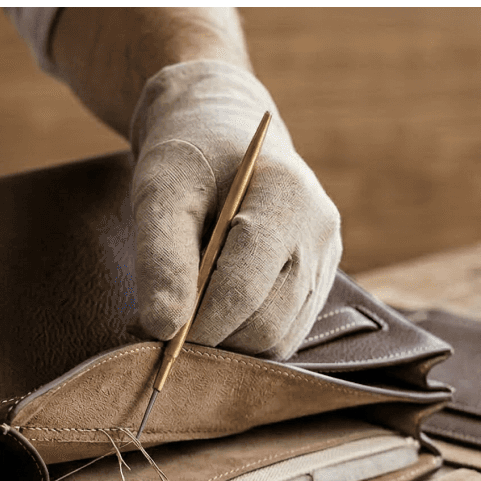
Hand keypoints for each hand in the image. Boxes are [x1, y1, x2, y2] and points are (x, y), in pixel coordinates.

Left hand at [129, 59, 341, 359]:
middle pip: (267, 325)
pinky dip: (243, 339)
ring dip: (227, 343)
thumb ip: (159, 259)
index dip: (197, 324)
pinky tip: (213, 311)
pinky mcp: (318, 283)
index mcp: (287, 197)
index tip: (156, 331)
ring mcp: (325, 260)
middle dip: (212, 338)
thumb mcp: (160, 193)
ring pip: (278, 340)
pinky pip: (283, 335)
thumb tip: (161, 329)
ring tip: (189, 311)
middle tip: (166, 325)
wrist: (221, 137)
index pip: (244, 289)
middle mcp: (319, 232)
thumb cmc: (187, 162)